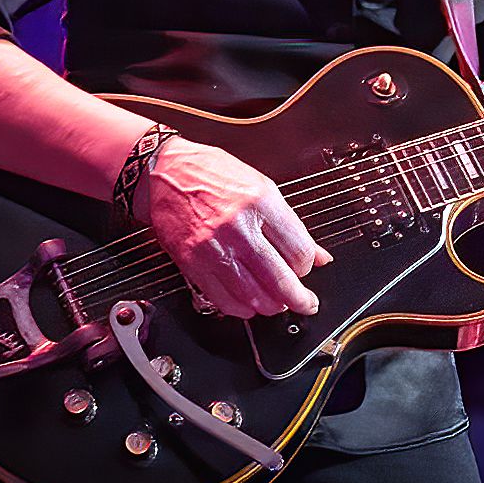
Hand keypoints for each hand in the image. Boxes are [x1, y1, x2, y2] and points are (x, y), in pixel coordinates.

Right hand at [141, 138, 331, 318]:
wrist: (164, 173)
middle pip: (279, 279)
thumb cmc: (212, 174)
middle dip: (298, 299)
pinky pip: (223, 299)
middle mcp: (238, 227)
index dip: (307, 266)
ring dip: (271, 306)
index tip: (306, 269)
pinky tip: (249, 304)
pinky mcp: (192, 263)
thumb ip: (291, 224)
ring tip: (278, 303)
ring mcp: (213, 247)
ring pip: (252, 296)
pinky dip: (241, 309)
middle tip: (305, 304)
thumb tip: (318, 255)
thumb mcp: (262, 186)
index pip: (299, 250)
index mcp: (260, 202)